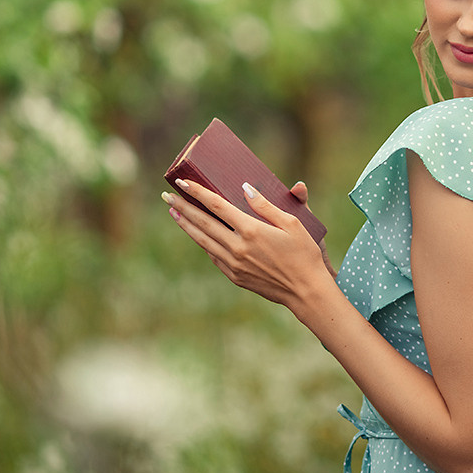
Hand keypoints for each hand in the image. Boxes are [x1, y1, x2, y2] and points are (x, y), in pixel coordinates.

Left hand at [165, 178, 333, 307]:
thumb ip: (266, 205)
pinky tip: (198, 235)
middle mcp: (238, 247)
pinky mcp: (235, 276)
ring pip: (203, 240)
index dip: (198, 193)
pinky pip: (213, 256)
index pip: (217, 206)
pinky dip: (203, 243)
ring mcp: (234, 264)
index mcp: (251, 230)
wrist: (305, 291)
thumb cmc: (304, 253)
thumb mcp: (292, 223)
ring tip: (173, 212)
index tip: (183, 182)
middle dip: (183, 206)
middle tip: (167, 194)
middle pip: (203, 222)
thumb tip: (245, 189)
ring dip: (186, 225)